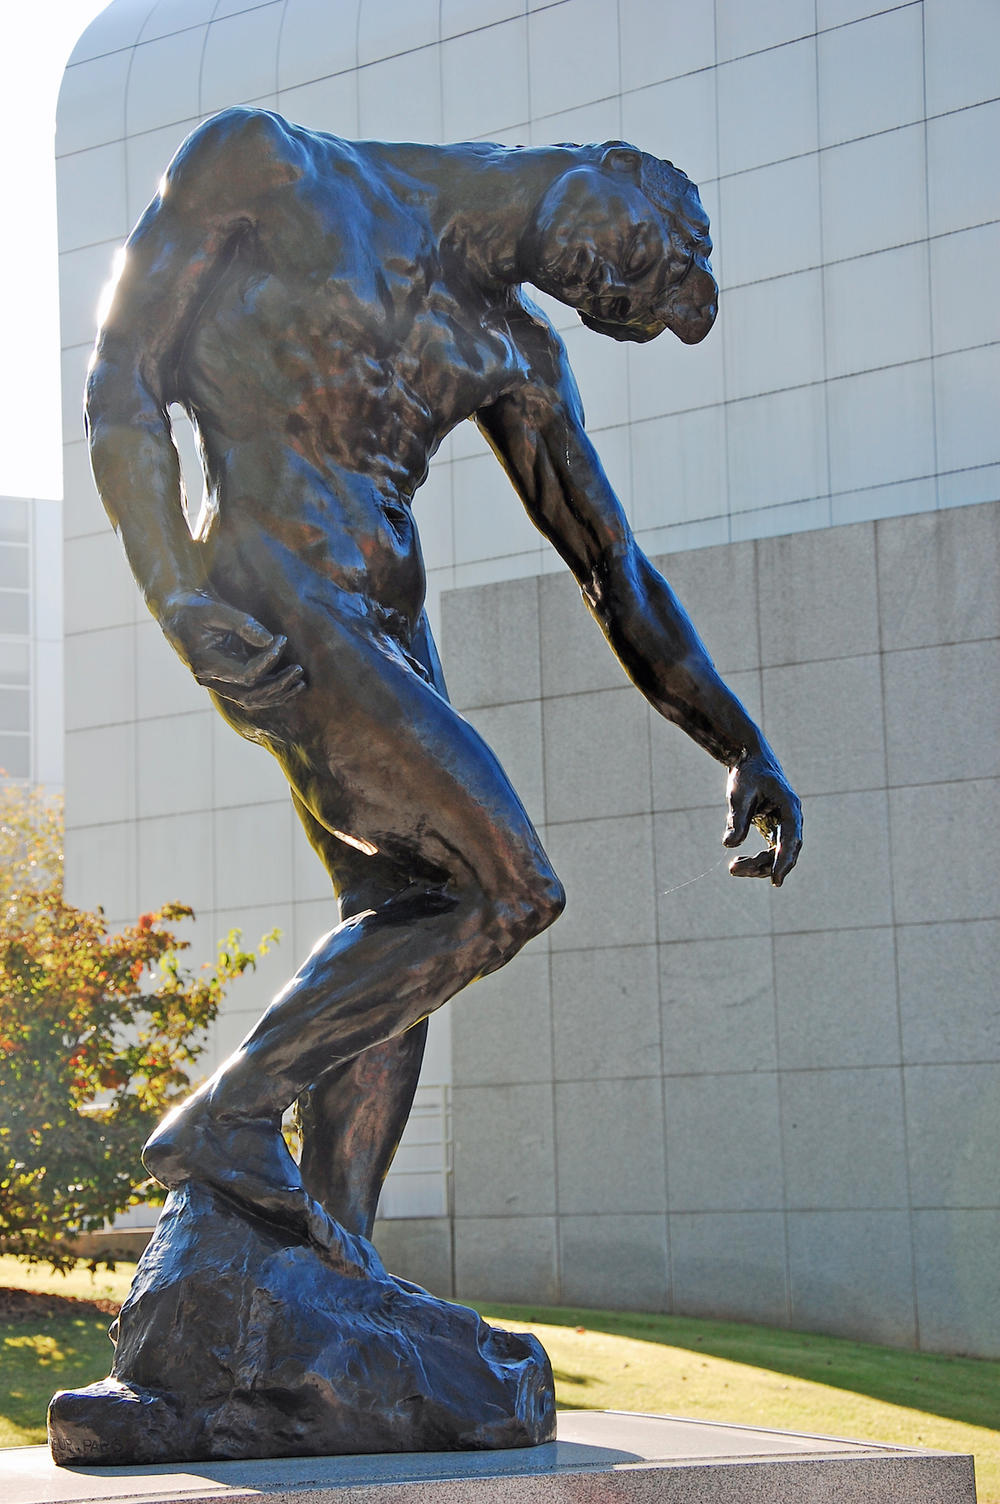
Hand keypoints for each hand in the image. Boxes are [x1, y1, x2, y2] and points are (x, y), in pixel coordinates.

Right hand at [161, 590, 304, 710]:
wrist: (174, 613)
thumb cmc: (191, 608)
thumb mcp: (213, 609)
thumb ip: (242, 623)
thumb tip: (269, 641)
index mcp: (205, 664)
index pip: (244, 675)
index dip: (267, 661)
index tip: (281, 640)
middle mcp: (210, 679)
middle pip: (249, 696)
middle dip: (277, 685)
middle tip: (299, 670)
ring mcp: (217, 681)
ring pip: (250, 699)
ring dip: (277, 693)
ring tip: (300, 681)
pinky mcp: (225, 677)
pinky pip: (250, 692)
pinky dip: (270, 690)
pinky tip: (289, 682)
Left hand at [723, 750, 801, 886]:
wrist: (748, 758)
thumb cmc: (746, 773)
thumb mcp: (739, 794)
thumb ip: (737, 819)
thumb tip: (730, 845)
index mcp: (790, 806)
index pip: (790, 839)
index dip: (783, 861)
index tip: (775, 881)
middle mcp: (792, 817)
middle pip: (785, 851)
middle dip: (764, 865)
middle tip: (734, 869)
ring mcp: (785, 823)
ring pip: (777, 854)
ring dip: (759, 865)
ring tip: (734, 868)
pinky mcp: (774, 827)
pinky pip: (770, 850)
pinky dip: (757, 859)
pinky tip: (738, 862)